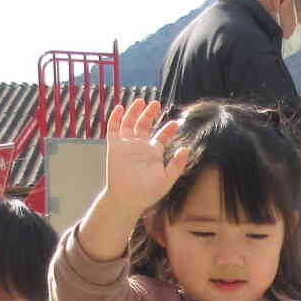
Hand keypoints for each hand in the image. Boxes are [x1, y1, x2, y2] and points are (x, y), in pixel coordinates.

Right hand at [101, 99, 188, 214]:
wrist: (127, 199)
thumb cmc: (147, 192)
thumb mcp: (167, 179)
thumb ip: (177, 164)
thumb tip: (187, 148)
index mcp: (153, 152)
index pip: (162, 136)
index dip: (168, 129)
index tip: (176, 123)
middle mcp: (140, 146)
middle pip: (145, 124)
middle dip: (150, 113)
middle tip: (156, 104)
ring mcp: (127, 145)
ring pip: (129, 122)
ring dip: (134, 111)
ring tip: (141, 101)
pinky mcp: (114, 146)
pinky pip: (113, 129)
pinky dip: (116, 118)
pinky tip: (120, 108)